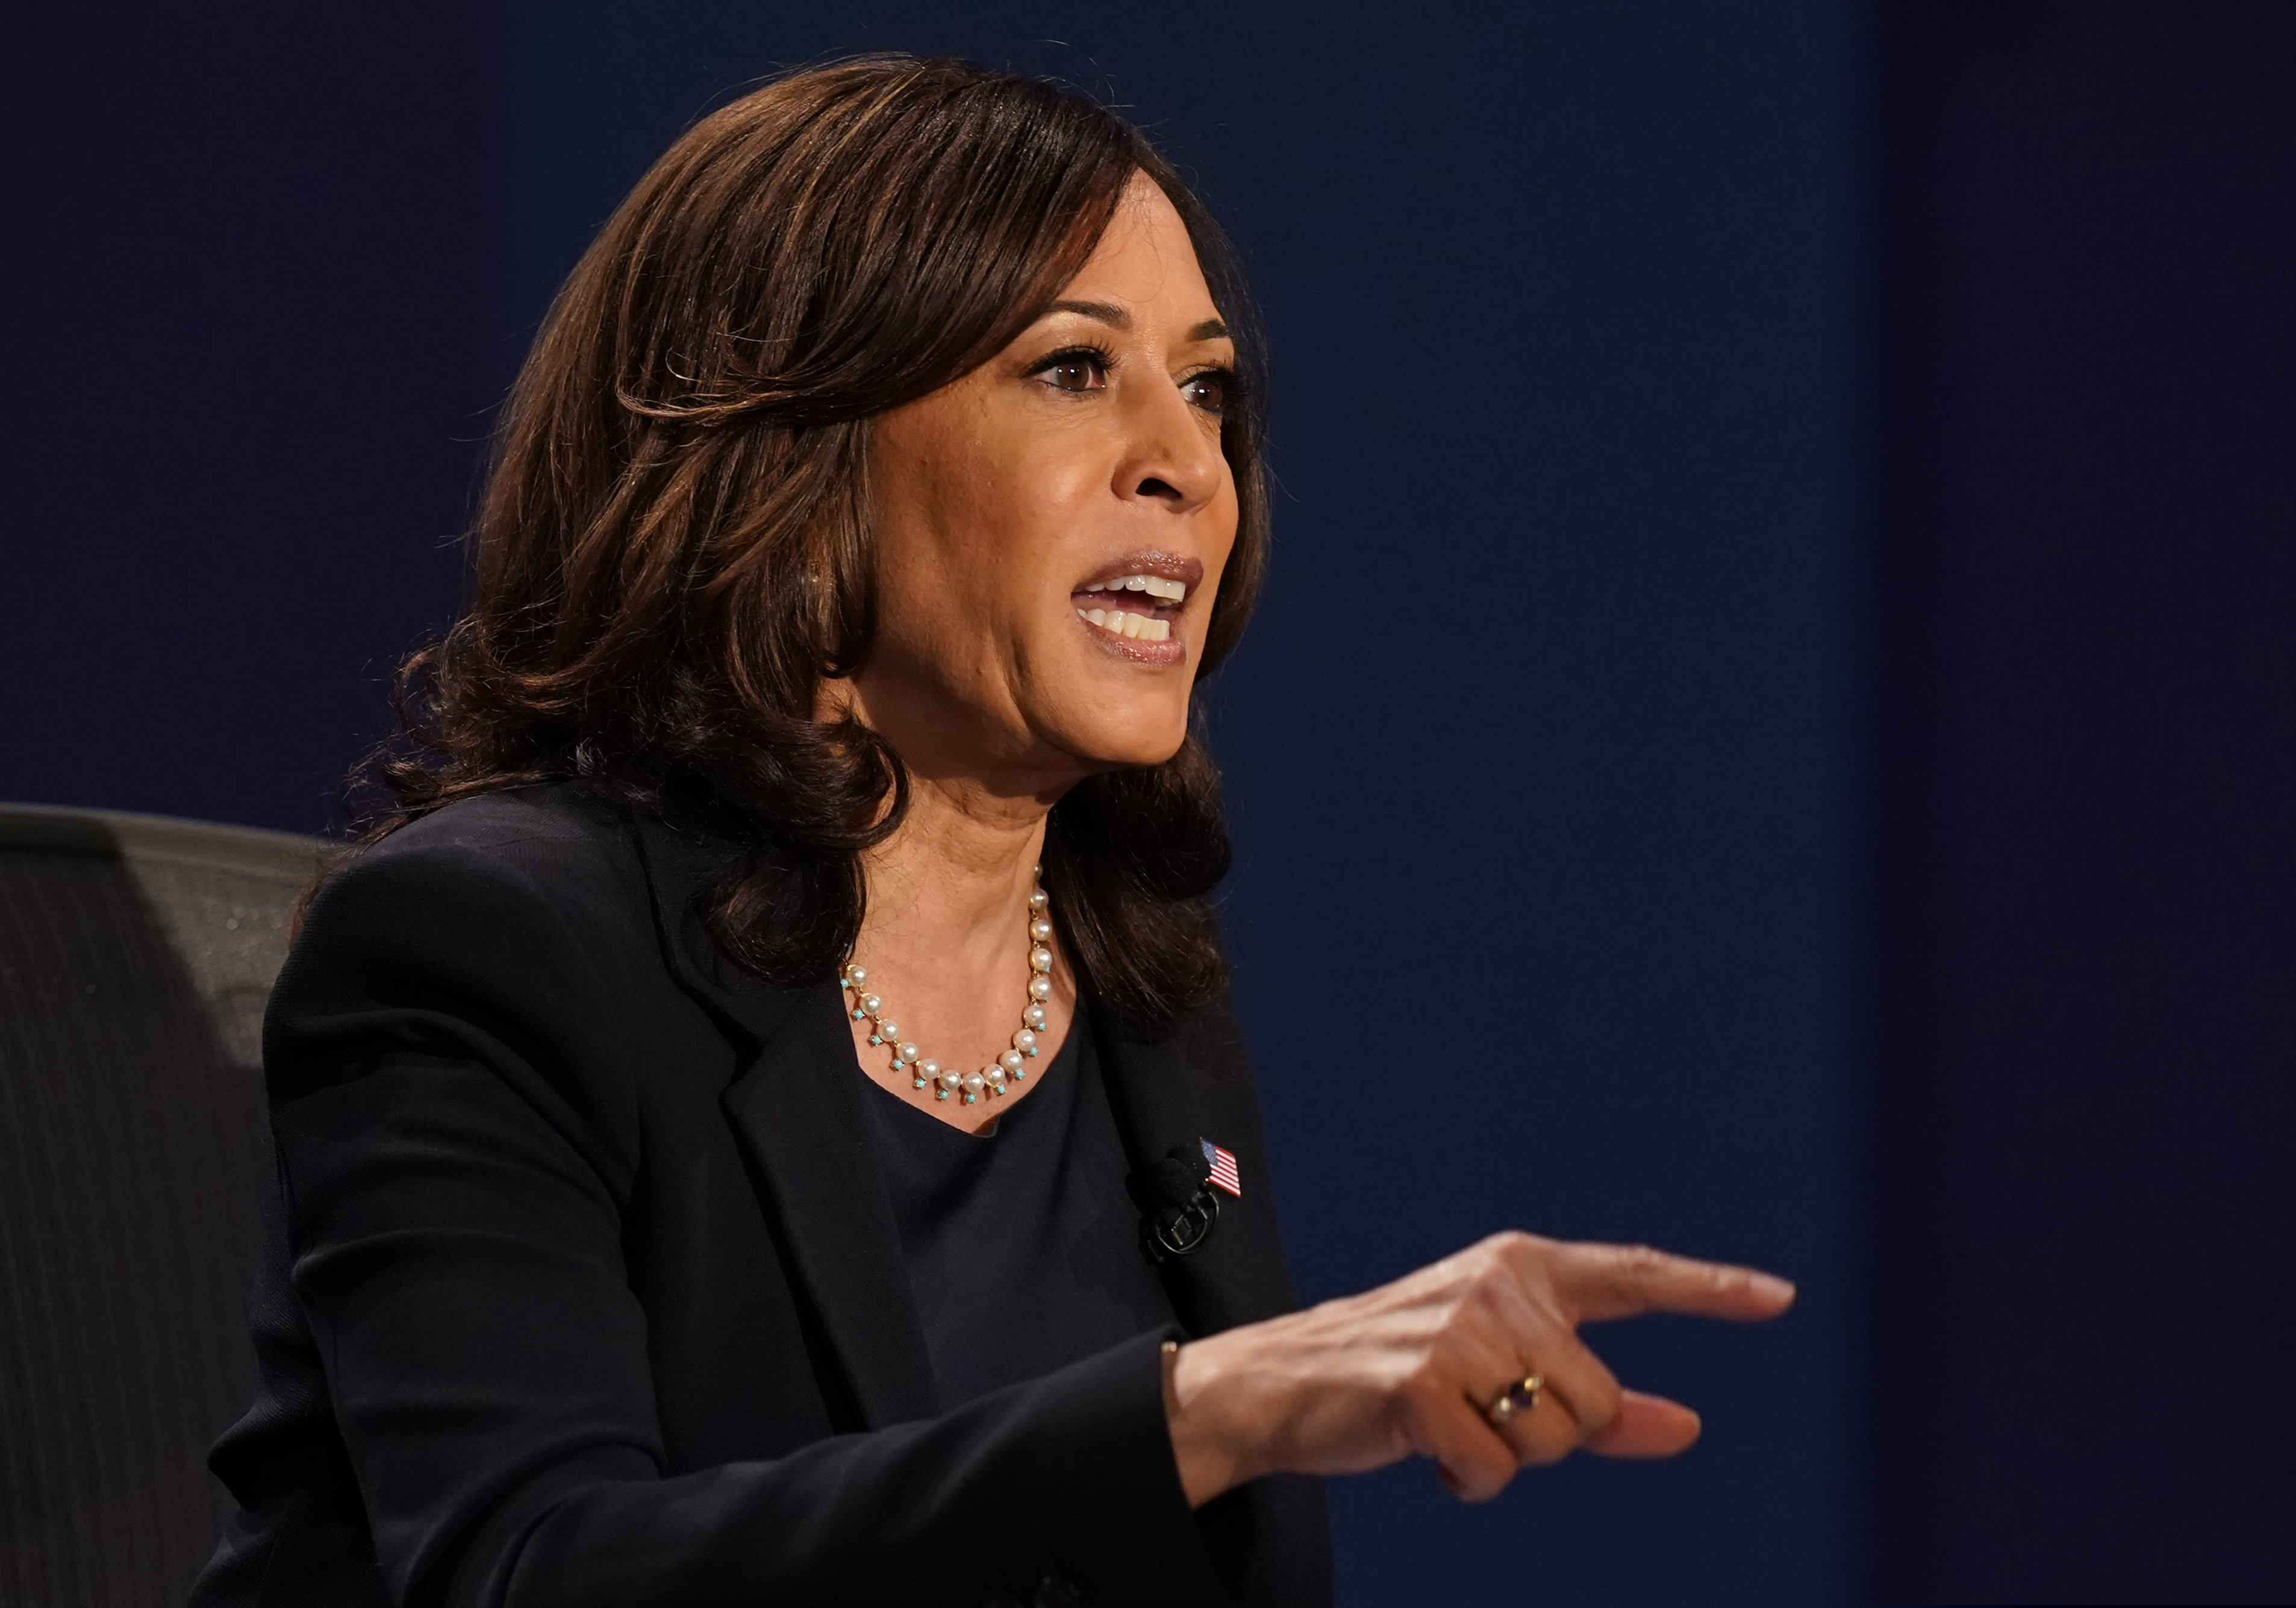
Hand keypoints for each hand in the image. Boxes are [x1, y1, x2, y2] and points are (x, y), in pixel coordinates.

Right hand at [1162, 1231, 1793, 1505]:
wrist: (1285, 1380)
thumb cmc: (1404, 1376)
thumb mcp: (1503, 1373)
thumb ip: (1600, 1400)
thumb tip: (1684, 1425)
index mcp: (1520, 1268)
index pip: (1633, 1274)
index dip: (1709, 1289)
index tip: (1778, 1297)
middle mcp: (1497, 1286)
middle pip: (1594, 1400)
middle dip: (1547, 1433)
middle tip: (1478, 1413)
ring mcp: (1458, 1330)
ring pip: (1551, 1437)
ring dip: (1503, 1457)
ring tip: (1447, 1426)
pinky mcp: (1423, 1382)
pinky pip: (1494, 1468)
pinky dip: (1466, 1479)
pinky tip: (1424, 1447)